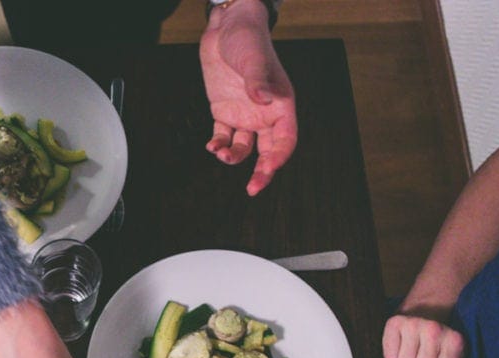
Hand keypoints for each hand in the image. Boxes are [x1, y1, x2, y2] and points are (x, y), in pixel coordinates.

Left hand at [199, 0, 296, 195]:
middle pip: (268, 151)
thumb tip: (263, 100)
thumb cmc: (248, 40)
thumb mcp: (254, 59)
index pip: (286, 139)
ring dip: (234, 157)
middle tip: (252, 189)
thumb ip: (259, 81)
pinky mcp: (224, 111)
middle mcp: (265, 113)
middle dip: (262, 172)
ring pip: (244, 147)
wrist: (227, 27)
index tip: (267, 169)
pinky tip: (212, 146)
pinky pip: (224, 136)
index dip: (279, 157)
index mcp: (281, 104)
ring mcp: (245, 114)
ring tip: (220, 154)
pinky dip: (218, 145)